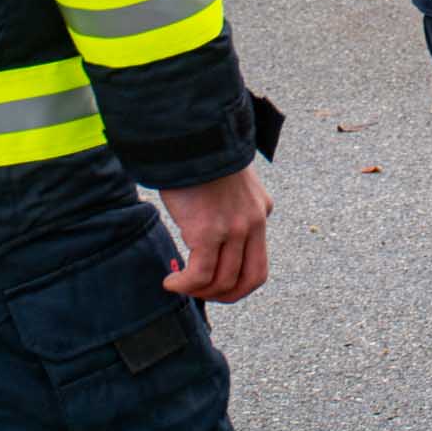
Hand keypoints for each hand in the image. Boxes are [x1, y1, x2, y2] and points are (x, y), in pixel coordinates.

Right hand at [159, 163, 271, 302]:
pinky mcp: (208, 231)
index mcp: (261, 209)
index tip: (211, 279)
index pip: (258, 260)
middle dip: (225, 295)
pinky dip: (184, 286)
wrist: (192, 135)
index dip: (234, 278)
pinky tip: (170, 282)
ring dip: (199, 291)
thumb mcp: (229, 180)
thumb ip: (229, 204)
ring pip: (224, 281)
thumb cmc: (202, 154)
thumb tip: (208, 227)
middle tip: (200, 293)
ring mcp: (233, 228)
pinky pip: (200, 275)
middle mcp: (254, 221)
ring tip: (179, 284)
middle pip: (250, 279)